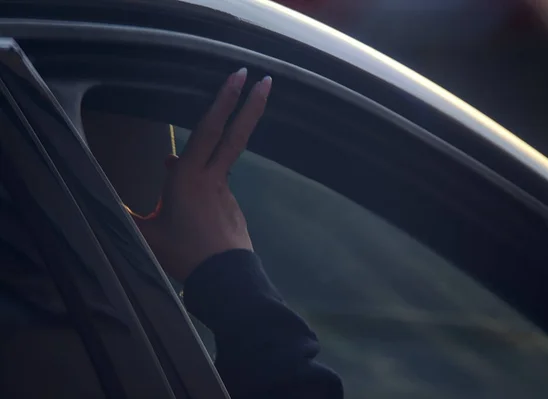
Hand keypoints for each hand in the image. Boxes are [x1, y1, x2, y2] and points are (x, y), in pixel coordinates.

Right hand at [133, 68, 271, 280]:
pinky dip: (202, 189)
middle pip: (235, 135)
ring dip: (206, 164)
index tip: (240, 76)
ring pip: (219, 163)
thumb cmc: (183, 256)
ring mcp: (227, 191)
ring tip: (183, 197)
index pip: (209, 130)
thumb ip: (129, 214)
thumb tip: (107, 203)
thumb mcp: (146, 235)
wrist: (225, 280)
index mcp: (190, 178)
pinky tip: (191, 214)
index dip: (224, 100)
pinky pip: (215, 187)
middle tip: (266, 79)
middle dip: (251, 105)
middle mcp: (214, 178)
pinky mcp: (232, 206)